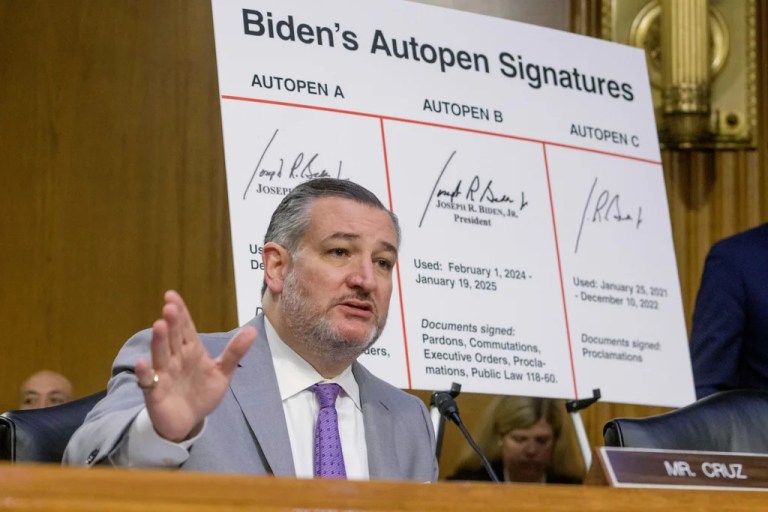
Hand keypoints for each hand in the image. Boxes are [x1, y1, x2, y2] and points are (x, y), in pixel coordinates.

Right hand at [134, 290, 255, 441]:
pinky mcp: (155, 392)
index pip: (185, 327)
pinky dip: (145, 373)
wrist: (189, 421)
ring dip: (159, 341)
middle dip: (172, 322)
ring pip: (160, 354)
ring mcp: (164, 374)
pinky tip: (143, 364)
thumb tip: (253, 330)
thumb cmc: (202, 392)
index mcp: (191, 350)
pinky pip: (148, 381)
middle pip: (173, 337)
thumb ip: (234, 352)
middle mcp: (175, 358)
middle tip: (170, 306)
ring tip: (159, 326)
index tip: (172, 295)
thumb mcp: (222, 372)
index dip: (180, 311)